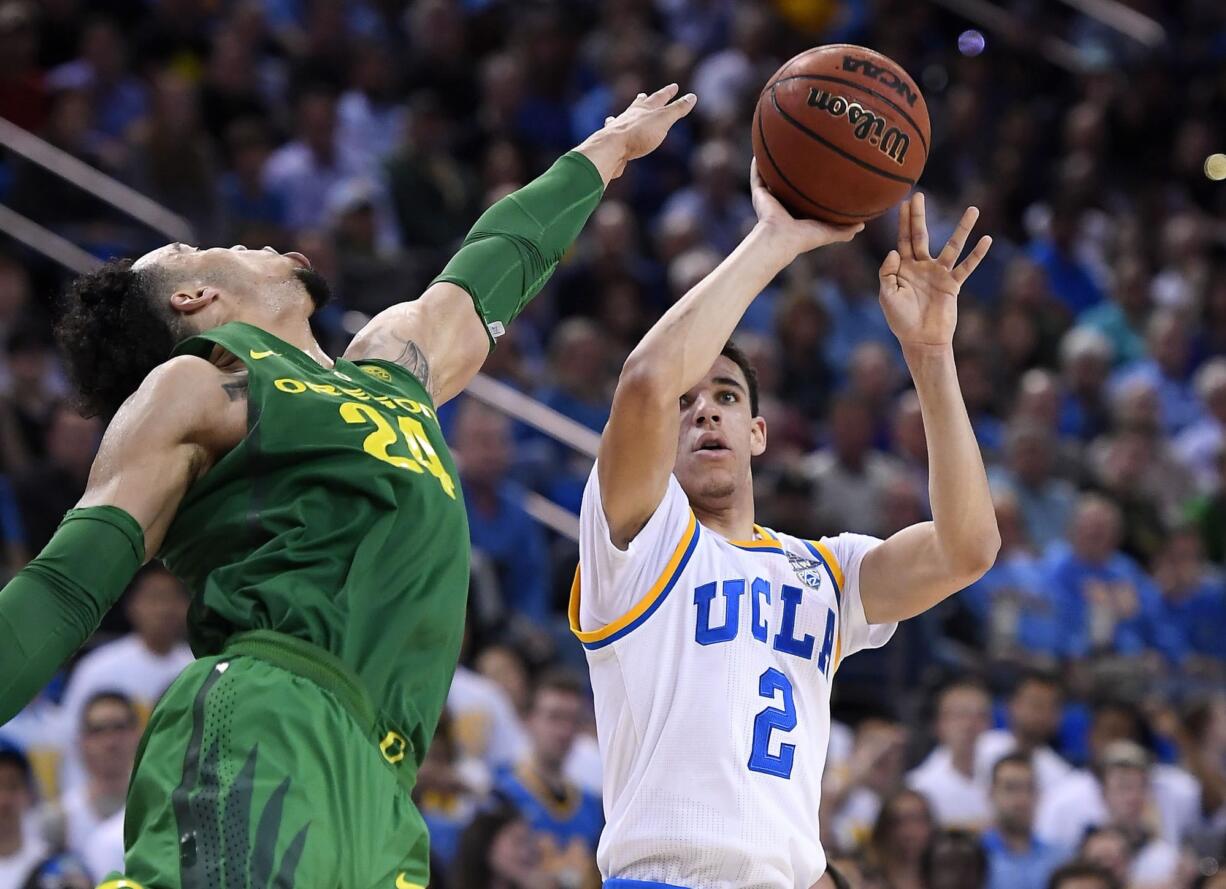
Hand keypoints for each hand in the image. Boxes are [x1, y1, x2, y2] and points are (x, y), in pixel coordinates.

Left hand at [597, 83, 695, 178]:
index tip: (674, 86)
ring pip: (623, 120)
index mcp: (644, 109)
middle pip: (637, 106)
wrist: (611, 148)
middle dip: (643, 101)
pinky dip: (614, 134)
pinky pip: (614, 137)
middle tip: (642, 95)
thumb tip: (692, 96)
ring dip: (626, 116)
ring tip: (621, 115)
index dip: (668, 92)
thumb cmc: (639, 133)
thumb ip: (677, 109)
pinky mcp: (612, 145)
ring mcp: (619, 129)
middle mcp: (629, 116)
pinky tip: (610, 137)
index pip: (659, 98)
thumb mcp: (663, 120)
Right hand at [750, 159, 862, 256]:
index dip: (810, 186)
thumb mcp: (829, 232)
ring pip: (771, 179)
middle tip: (802, 154)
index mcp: (797, 214)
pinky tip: (760, 149)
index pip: (804, 197)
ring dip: (773, 166)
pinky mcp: (759, 195)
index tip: (821, 171)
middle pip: (788, 185)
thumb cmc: (805, 238)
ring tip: (779, 146)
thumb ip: (845, 230)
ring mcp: (770, 200)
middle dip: (793, 173)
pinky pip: (757, 177)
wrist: (782, 239)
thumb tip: (863, 226)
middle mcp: (782, 205)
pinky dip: (757, 165)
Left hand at [878, 193, 991, 349]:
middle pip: (921, 235)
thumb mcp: (887, 296)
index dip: (902, 222)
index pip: (902, 239)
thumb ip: (887, 273)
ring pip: (952, 246)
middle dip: (919, 216)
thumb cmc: (900, 319)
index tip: (904, 202)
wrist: (920, 340)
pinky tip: (986, 240)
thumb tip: (894, 251)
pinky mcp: (953, 284)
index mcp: (904, 268)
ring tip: (973, 209)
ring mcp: (939, 273)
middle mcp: (922, 266)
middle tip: (919, 195)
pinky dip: (977, 254)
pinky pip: (966, 266)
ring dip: (962, 228)